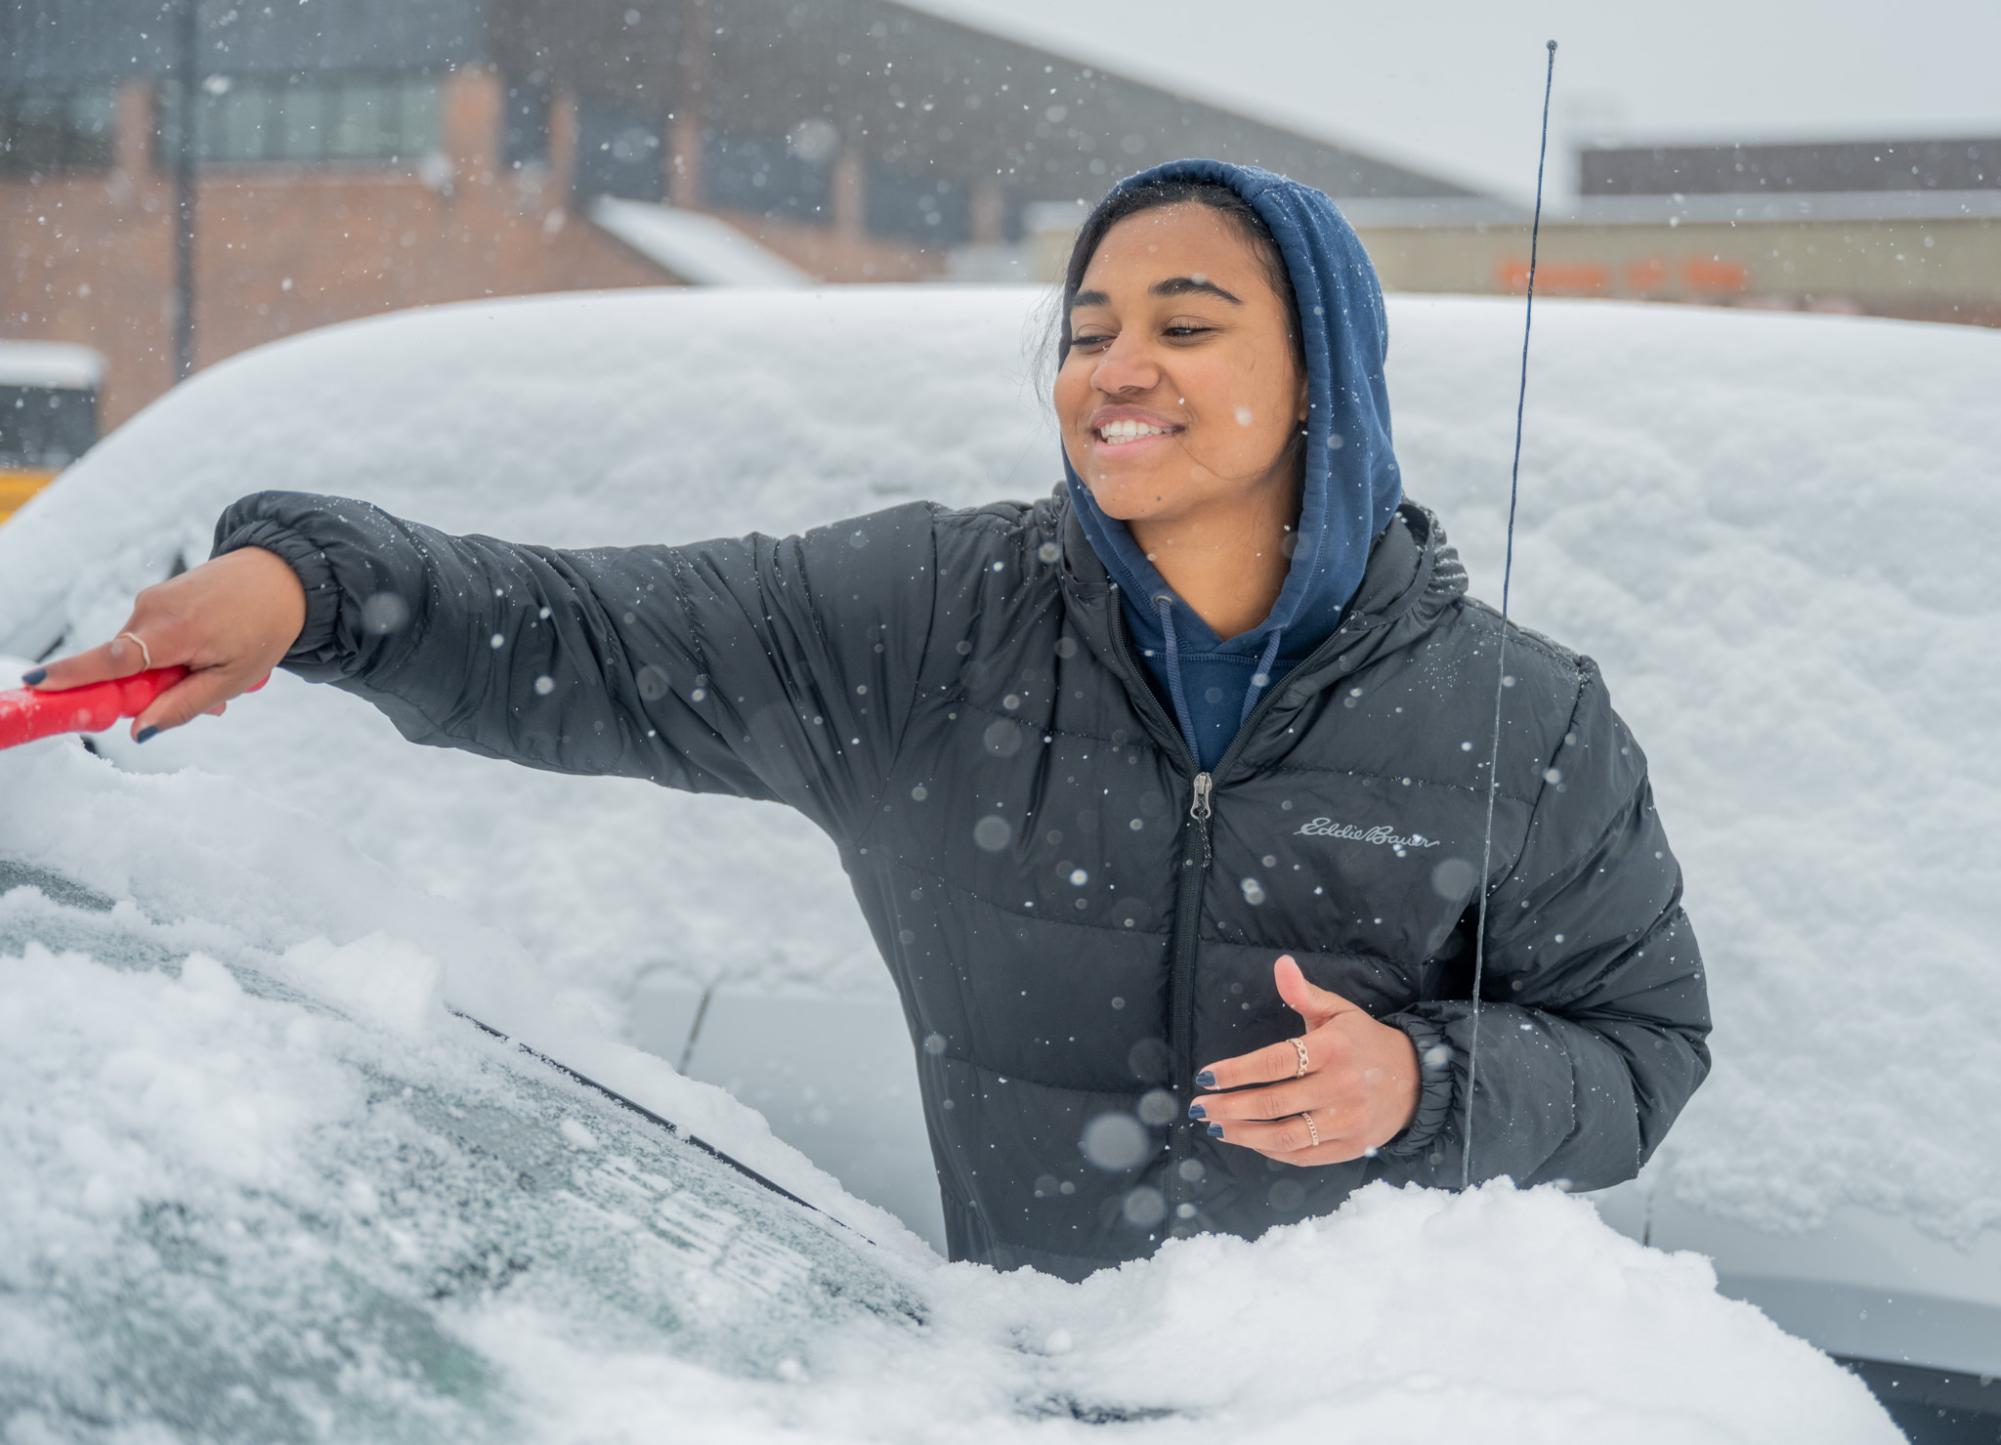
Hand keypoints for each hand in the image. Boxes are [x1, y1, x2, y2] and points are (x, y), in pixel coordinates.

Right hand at [22, 546, 306, 741]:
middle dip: (154, 691)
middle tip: (211, 699)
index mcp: (172, 632)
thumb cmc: (264, 629)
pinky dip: (171, 652)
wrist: (283, 575)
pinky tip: (210, 649)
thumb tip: (139, 730)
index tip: (36, 684)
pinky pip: (149, 637)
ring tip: (219, 666)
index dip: (71, 675)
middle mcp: (151, 611)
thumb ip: (183, 705)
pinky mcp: (155, 595)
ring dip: (169, 672)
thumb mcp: (232, 679)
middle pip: (124, 668)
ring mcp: (150, 599)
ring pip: (139, 655)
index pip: (110, 659)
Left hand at [1190, 954, 1419, 1165]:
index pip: (1275, 1063)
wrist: (1416, 1079)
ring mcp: (1347, 1122)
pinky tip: (1250, 1141)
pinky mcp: (1351, 1147)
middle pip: (1274, 1103)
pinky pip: (1304, 1156)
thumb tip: (1281, 964)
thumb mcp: (1339, 1011)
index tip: (1206, 1078)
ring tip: (1217, 1126)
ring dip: (1244, 1135)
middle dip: (1230, 1107)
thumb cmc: (1365, 1041)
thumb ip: (1304, 994)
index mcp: (1333, 1049)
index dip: (1236, 1072)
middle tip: (1200, 1107)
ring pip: (1285, 1136)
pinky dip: (1272, 1152)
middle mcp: (1340, 1088)